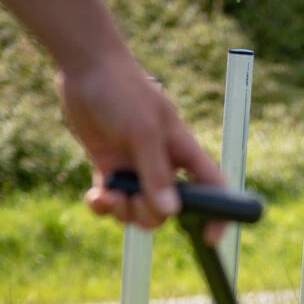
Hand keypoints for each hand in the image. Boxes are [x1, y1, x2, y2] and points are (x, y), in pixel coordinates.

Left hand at [57, 53, 226, 243]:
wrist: (85, 66)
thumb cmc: (124, 91)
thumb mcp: (144, 132)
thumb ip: (157, 173)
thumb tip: (171, 213)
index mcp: (185, 155)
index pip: (213, 191)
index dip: (218, 216)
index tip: (211, 237)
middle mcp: (165, 167)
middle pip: (168, 211)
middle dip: (150, 214)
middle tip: (132, 198)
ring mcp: (137, 170)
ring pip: (139, 211)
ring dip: (124, 212)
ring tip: (109, 194)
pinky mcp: (111, 170)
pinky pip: (112, 202)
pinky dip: (103, 206)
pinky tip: (95, 196)